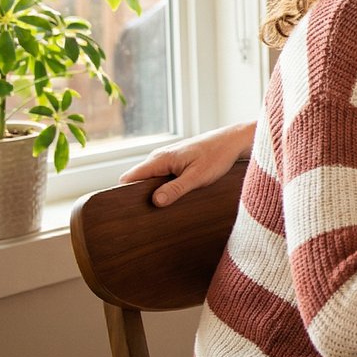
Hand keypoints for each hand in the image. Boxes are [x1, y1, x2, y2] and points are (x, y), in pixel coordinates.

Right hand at [118, 121, 256, 206]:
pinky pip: (161, 177)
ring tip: (160, 209)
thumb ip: (176, 189)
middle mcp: (159, 157)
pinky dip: (163, 187)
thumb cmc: (217, 156)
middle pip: (137, 180)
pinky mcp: (175, 162)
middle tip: (148, 215)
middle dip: (140, 196)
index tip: (130, 210)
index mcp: (160, 159)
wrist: (232, 141)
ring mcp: (167, 159)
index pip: (129, 178)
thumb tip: (155, 201)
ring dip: (154, 193)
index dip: (125, 194)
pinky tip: (172, 198)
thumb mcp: (197, 177)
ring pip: (150, 179)